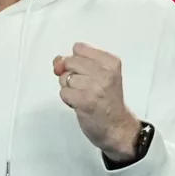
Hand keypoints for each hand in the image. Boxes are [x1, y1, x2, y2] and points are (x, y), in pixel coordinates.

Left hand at [53, 43, 140, 160]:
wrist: (117, 127)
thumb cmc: (107, 101)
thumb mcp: (100, 75)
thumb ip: (77, 63)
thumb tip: (57, 61)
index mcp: (111, 62)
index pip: (78, 48)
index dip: (76, 61)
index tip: (86, 73)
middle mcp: (105, 72)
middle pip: (69, 62)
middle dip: (70, 75)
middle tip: (85, 87)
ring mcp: (95, 86)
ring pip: (65, 78)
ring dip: (69, 89)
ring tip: (84, 96)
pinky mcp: (84, 100)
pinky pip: (63, 92)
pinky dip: (68, 99)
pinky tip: (80, 104)